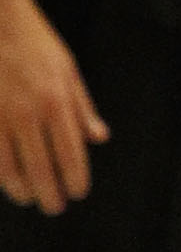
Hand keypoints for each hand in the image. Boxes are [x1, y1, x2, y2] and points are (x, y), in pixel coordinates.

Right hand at [0, 0, 107, 214]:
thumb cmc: (35, 43)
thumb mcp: (68, 70)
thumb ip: (82, 107)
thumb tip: (99, 138)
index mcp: (57, 101)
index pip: (71, 152)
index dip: (75, 179)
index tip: (78, 193)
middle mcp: (29, 112)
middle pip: (41, 167)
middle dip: (49, 193)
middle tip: (54, 208)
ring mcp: (0, 115)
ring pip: (8, 167)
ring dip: (20, 189)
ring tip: (28, 198)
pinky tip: (5, 178)